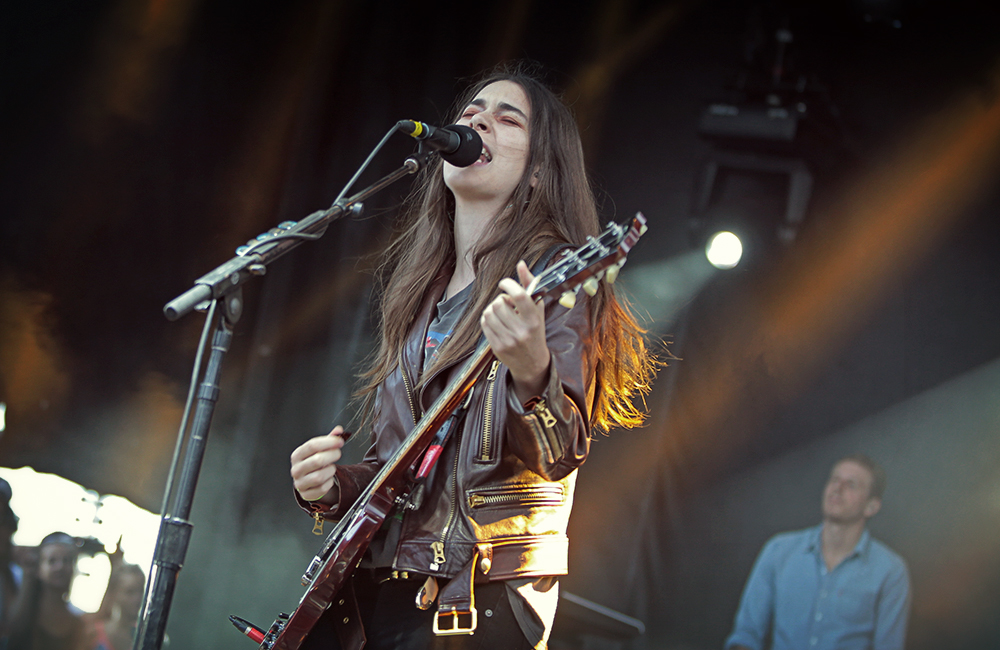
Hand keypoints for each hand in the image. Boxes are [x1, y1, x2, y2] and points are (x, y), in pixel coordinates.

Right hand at [290, 425, 346, 501]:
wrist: (309, 481)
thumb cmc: (314, 462)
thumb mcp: (320, 449)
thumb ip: (329, 439)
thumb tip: (339, 430)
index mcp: (297, 455)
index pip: (312, 445)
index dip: (328, 442)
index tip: (340, 441)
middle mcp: (296, 469)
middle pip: (317, 460)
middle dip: (332, 455)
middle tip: (338, 453)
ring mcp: (299, 483)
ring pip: (319, 476)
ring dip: (331, 470)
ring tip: (332, 467)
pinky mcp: (306, 494)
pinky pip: (322, 488)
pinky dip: (329, 482)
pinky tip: (328, 478)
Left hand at [481, 260, 549, 402]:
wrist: (532, 363)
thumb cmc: (535, 332)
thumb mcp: (538, 309)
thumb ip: (530, 285)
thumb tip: (521, 264)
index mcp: (534, 320)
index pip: (519, 296)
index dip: (508, 284)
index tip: (504, 284)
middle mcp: (521, 331)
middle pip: (499, 304)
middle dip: (500, 300)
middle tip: (506, 304)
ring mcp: (508, 340)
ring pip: (489, 313)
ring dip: (492, 309)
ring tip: (501, 313)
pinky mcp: (497, 347)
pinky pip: (484, 324)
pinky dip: (487, 319)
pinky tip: (496, 321)